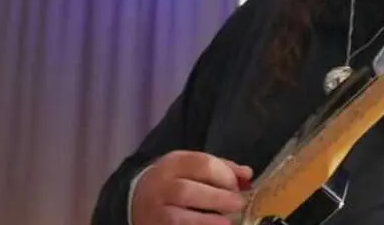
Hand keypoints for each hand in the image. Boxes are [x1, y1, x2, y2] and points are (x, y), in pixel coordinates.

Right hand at [131, 150, 252, 224]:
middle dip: (217, 199)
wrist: (135, 200)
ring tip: (227, 222)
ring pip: (177, 218)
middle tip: (238, 204)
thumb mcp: (191, 167)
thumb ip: (220, 168)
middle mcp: (160, 187)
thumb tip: (247, 174)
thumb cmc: (173, 181)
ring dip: (206, 221)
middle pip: (187, 191)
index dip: (223, 175)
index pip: (199, 164)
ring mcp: (155, 212)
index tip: (238, 185)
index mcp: (172, 164)